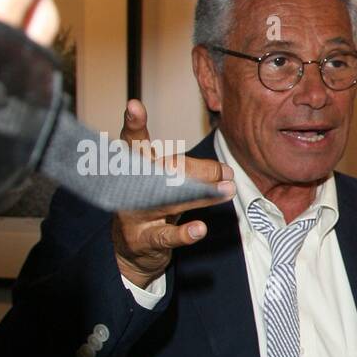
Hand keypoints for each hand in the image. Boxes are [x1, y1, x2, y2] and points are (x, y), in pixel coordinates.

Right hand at [112, 100, 234, 287]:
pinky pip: (165, 235)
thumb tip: (227, 172)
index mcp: (134, 167)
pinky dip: (185, 233)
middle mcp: (129, 188)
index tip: (134, 106)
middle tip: (225, 171)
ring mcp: (134, 214)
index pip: (133, 143)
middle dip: (197, 170)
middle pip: (163, 171)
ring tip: (226, 190)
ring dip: (200, 195)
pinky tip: (200, 229)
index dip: (133, 125)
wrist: (134, 250)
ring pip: (167, 201)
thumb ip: (194, 174)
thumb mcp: (168, 184)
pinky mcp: (143, 240)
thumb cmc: (154, 207)